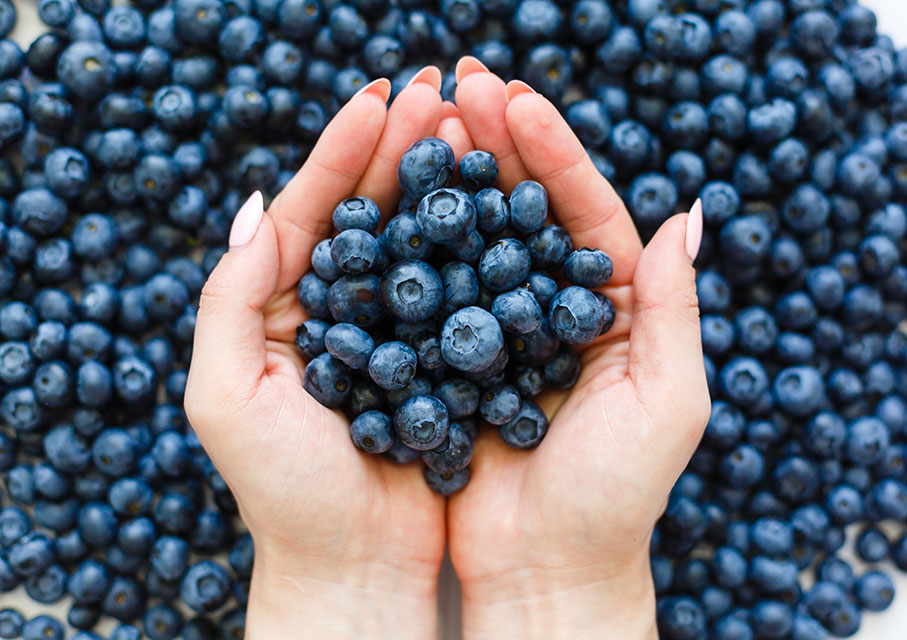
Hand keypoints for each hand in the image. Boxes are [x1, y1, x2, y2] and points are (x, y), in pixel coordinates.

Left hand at [185, 68, 449, 639]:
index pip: (311, 212)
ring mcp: (395, 333)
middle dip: (400, 150)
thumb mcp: (226, 395)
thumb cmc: (285, 493)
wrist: (356, 566)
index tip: (380, 100)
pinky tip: (502, 205)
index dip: (341, 154)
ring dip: (442, 183)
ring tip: (472, 126)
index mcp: (281, 309)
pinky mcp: (442, 359)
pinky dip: (478, 245)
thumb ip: (229, 298)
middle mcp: (338, 311)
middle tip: (439, 90)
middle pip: (369, 213)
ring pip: (419, 241)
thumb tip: (256, 206)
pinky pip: (460, 289)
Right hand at [443, 59, 711, 638]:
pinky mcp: (451, 360)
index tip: (517, 101)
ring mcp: (499, 332)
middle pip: (525, 211)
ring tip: (426, 120)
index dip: (553, 155)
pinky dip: (415, 246)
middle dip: (497, 145)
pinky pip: (432, 292)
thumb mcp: (666, 400)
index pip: (585, 213)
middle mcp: (555, 310)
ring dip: (452, 180)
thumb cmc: (616, 496)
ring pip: (474, 240)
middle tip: (464, 83)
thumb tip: (686, 216)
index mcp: (611, 310)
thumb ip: (673, 309)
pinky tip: (390, 201)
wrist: (544, 569)